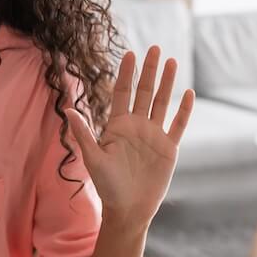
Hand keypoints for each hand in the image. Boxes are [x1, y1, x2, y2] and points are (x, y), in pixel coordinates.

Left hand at [68, 46, 194, 230]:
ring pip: (162, 103)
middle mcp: (136, 126)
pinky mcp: (169, 148)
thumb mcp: (93, 158)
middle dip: (148, 70)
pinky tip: (188, 93)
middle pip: (144, 92)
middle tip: (153, 48)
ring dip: (167, 83)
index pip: (122, 93)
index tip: (129, 53)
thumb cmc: (107, 185)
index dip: (126, 73)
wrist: (128, 209)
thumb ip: (83, 134)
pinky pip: (178, 125)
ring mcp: (154, 135)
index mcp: (117, 125)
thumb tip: (68, 110)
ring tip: (172, 61)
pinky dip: (184, 110)